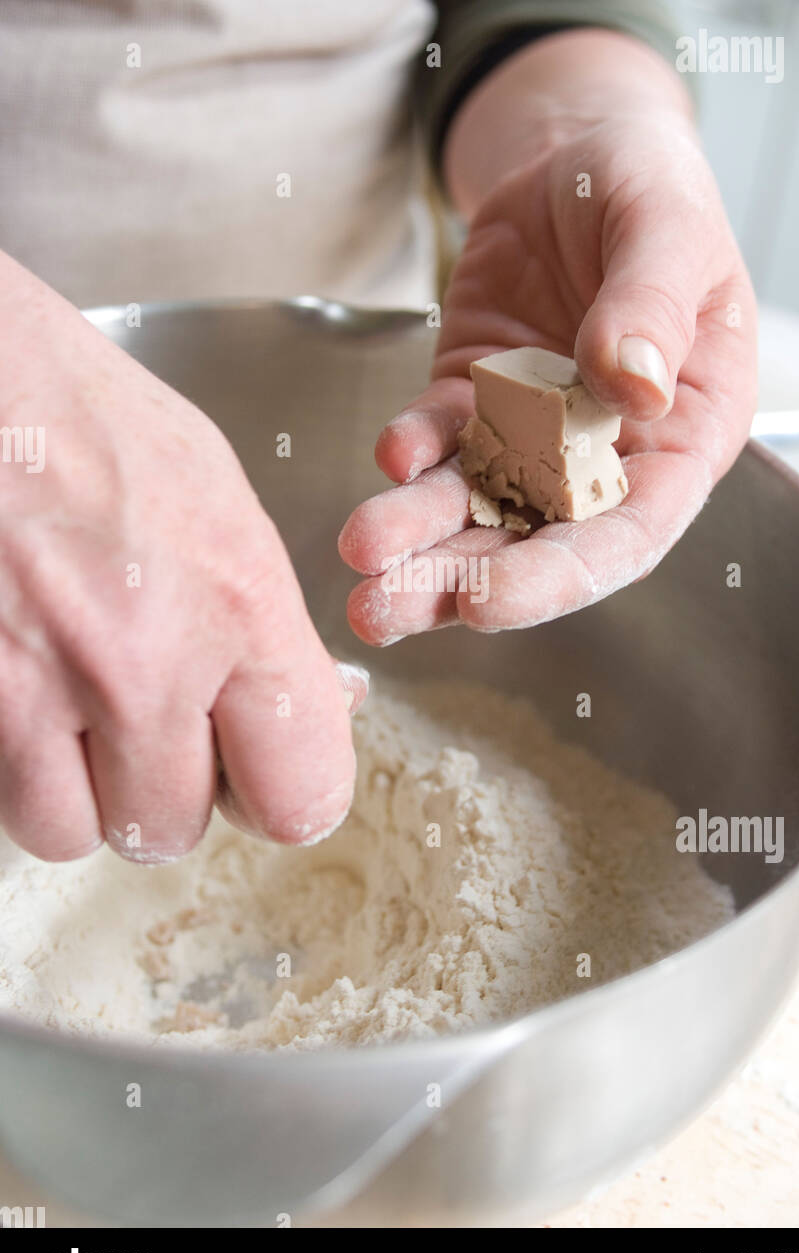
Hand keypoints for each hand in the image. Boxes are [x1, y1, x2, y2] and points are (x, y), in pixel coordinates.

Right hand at [0, 255, 364, 862]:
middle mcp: (145, 664)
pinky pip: (4, 798)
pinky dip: (15, 768)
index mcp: (239, 609)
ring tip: (75, 712)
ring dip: (80, 793)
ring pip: (75, 833)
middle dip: (166, 792)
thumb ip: (267, 627)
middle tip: (152, 729)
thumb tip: (314, 707)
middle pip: (175, 831)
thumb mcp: (222, 506)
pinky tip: (24, 693)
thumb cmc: (87, 419)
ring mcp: (38, 688)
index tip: (260, 777)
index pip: (302, 797)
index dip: (281, 799)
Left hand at [339, 109, 755, 641]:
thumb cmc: (649, 188)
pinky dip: (409, 454)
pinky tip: (387, 461)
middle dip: (457, 576)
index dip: (559, 576)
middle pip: (535, 540)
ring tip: (361, 558)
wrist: (578, 150)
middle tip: (383, 607)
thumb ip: (653, 305)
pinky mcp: (476, 398)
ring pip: (475, 503)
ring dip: (415, 536)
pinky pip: (439, 438)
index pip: (627, 531)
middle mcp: (608, 453)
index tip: (486, 601)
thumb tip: (635, 384)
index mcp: (683, 435)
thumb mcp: (670, 227)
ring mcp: (535, 431)